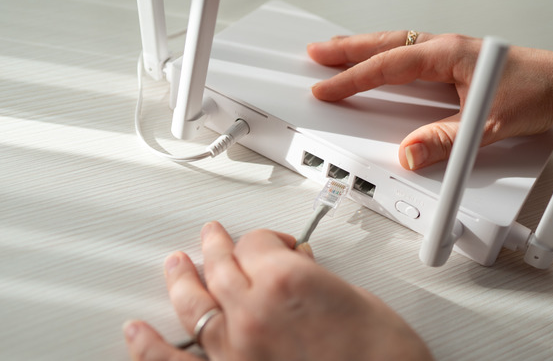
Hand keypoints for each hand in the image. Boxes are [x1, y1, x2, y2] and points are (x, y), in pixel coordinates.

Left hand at [124, 222, 431, 360]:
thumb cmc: (384, 353)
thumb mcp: (353, 295)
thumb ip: (313, 277)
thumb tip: (299, 270)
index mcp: (286, 281)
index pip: (258, 242)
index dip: (269, 238)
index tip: (278, 242)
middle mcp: (253, 312)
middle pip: (221, 265)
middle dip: (217, 245)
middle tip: (213, 236)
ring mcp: (237, 349)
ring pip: (194, 303)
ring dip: (181, 279)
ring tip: (174, 264)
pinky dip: (151, 347)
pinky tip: (137, 331)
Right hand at [308, 31, 552, 169]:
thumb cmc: (538, 94)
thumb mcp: (488, 125)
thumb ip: (445, 141)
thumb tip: (410, 152)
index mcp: (449, 54)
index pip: (389, 65)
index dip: (353, 78)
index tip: (327, 88)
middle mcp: (447, 46)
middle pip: (386, 44)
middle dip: (347, 50)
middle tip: (315, 54)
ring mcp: (452, 51)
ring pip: (397, 45)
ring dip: (365, 48)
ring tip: (337, 53)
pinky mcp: (459, 60)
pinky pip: (411, 53)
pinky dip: (388, 55)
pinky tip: (382, 63)